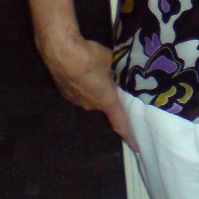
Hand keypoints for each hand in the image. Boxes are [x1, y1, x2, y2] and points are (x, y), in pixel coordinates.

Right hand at [37, 33, 137, 151]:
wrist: (61, 51)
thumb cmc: (90, 57)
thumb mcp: (111, 60)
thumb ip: (116, 69)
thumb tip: (117, 68)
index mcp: (106, 100)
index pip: (120, 122)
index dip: (129, 135)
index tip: (136, 147)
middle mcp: (90, 105)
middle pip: (104, 105)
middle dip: (109, 96)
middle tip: (114, 83)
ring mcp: (75, 100)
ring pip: (90, 97)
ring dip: (94, 88)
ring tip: (94, 71)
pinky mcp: (64, 91)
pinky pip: (78, 90)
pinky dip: (82, 83)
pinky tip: (81, 69)